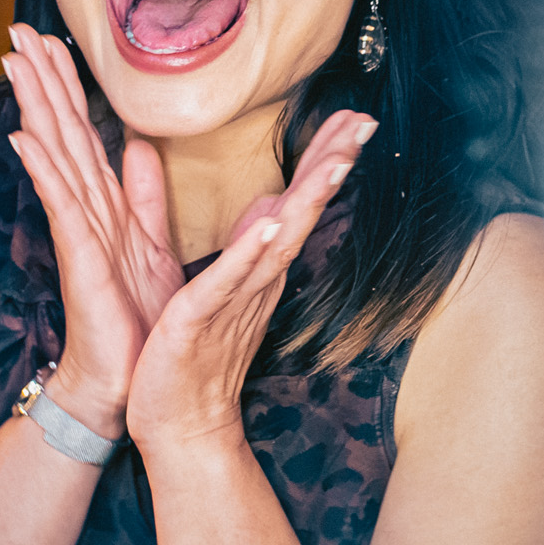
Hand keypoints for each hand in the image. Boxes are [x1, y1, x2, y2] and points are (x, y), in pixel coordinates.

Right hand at [3, 24, 184, 438]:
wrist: (124, 379)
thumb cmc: (132, 319)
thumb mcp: (149, 244)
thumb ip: (142, 194)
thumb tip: (135, 145)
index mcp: (105, 205)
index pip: (82, 132)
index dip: (69, 85)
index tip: (55, 39)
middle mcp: (86, 210)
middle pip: (61, 131)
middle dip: (43, 78)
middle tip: (20, 29)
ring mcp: (79, 232)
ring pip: (56, 156)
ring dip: (36, 107)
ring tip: (14, 62)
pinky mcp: (81, 259)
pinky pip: (61, 208)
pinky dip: (43, 171)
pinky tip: (25, 138)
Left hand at [124, 109, 377, 457]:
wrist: (179, 426)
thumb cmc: (193, 357)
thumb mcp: (219, 280)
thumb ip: (243, 237)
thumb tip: (268, 196)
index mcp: (257, 266)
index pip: (297, 202)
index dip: (325, 159)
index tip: (353, 117)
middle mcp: (257, 280)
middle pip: (302, 212)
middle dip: (332, 166)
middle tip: (364, 122)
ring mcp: (234, 300)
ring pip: (278, 241)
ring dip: (307, 200)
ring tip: (334, 161)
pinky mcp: (199, 320)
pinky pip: (227, 282)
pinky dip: (249, 252)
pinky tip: (268, 223)